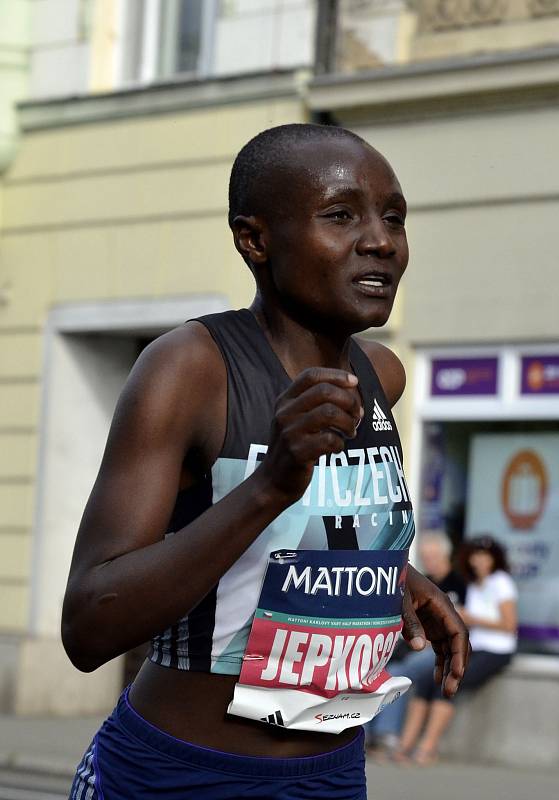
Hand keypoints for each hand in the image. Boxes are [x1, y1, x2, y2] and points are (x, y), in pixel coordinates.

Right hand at [259, 368, 362, 501]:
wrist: (273, 480)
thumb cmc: (293, 445)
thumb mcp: (295, 418)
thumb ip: (316, 403)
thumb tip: (352, 391)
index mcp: (284, 401)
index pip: (310, 376)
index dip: (336, 375)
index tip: (354, 382)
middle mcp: (284, 413)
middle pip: (324, 391)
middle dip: (349, 401)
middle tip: (357, 415)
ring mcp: (289, 433)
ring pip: (330, 413)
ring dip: (348, 422)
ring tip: (350, 432)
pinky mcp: (297, 452)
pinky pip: (329, 440)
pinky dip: (340, 443)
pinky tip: (337, 448)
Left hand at [402, 565, 470, 697]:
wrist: (388, 569)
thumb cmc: (395, 581)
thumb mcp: (400, 600)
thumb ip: (410, 621)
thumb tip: (420, 647)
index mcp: (442, 605)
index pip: (459, 632)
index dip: (459, 654)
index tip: (457, 673)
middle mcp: (444, 614)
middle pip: (458, 644)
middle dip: (458, 667)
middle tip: (451, 690)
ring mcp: (438, 622)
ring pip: (450, 649)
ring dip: (450, 669)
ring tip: (447, 691)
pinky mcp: (430, 627)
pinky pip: (440, 648)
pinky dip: (440, 663)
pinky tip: (437, 679)